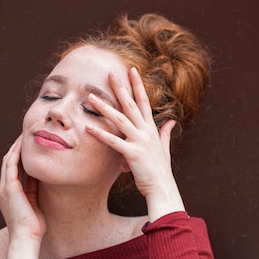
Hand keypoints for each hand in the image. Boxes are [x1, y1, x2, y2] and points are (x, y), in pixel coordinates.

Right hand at [0, 134, 45, 240]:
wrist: (26, 237)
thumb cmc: (33, 225)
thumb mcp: (34, 202)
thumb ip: (33, 189)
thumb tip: (40, 176)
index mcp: (7, 194)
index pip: (12, 170)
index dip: (19, 157)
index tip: (28, 147)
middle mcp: (2, 189)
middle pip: (8, 163)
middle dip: (16, 149)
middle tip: (26, 136)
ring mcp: (4, 188)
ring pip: (8, 161)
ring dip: (15, 148)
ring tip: (24, 136)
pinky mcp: (9, 188)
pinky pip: (11, 166)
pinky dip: (16, 154)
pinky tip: (22, 145)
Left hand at [86, 67, 184, 220]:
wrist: (162, 188)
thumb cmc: (160, 171)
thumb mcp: (164, 148)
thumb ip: (165, 133)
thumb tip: (171, 121)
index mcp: (152, 129)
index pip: (144, 102)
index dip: (138, 85)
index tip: (132, 70)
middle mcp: (146, 132)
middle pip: (131, 105)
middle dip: (121, 88)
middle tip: (110, 73)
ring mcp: (140, 142)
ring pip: (120, 119)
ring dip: (104, 107)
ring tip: (90, 97)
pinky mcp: (133, 154)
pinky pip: (114, 141)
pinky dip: (101, 134)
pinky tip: (88, 127)